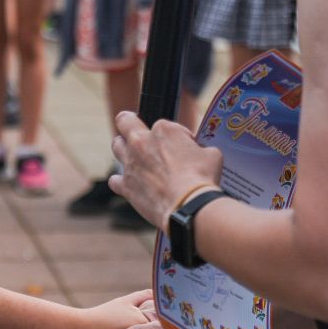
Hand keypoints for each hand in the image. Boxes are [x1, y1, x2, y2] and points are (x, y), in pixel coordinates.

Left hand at [109, 111, 224, 230]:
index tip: (184, 148)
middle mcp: (142, 142)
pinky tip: (129, 184)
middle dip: (129, 123)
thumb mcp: (212, 154)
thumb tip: (199, 152)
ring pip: (116, 146)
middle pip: (126, 123)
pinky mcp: (126, 185)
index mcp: (164, 129)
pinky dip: (120, 181)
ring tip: (133, 157)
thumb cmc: (202, 178)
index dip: (176, 137)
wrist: (188, 205)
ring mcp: (131, 163)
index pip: (165, 125)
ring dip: (123, 148)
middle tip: (136, 130)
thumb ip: (201, 148)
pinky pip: (115, 179)